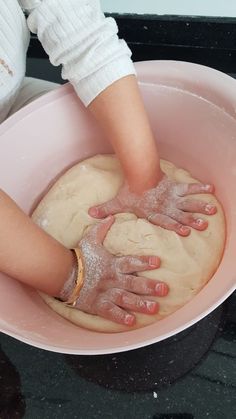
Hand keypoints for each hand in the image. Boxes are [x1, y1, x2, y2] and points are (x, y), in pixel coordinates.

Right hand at [72, 216, 167, 325]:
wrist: (64, 274)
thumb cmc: (80, 257)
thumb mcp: (90, 240)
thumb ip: (101, 229)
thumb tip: (110, 217)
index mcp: (112, 264)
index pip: (131, 262)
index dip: (144, 262)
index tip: (157, 262)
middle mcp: (112, 279)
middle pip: (133, 283)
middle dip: (149, 286)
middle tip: (164, 289)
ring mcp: (105, 293)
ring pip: (126, 299)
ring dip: (141, 304)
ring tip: (154, 308)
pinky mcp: (99, 305)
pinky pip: (111, 312)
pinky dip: (120, 317)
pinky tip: (132, 321)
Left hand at [89, 175, 216, 235]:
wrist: (137, 172)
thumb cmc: (129, 191)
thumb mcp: (117, 202)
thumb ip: (106, 210)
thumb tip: (90, 214)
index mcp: (153, 212)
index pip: (165, 221)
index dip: (175, 226)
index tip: (185, 232)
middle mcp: (165, 206)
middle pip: (180, 214)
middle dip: (192, 220)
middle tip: (203, 225)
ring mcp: (172, 196)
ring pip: (188, 202)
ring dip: (200, 206)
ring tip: (212, 210)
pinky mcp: (176, 186)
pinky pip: (189, 187)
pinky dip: (200, 187)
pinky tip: (211, 189)